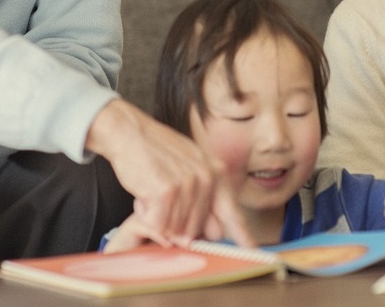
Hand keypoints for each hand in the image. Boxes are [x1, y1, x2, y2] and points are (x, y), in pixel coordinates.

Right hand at [85, 99, 254, 248]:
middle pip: (197, 229)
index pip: (233, 213)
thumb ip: (203, 197)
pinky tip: (144, 196)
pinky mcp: (167, 192)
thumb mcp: (188, 167)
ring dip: (159, 219)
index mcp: (216, 173)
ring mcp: (188, 184)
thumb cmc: (155, 151)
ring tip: (152, 194)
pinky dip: (147, 216)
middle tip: (161, 202)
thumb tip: (215, 232)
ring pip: (176, 230)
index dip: (244, 237)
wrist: (129, 132)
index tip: (255, 253)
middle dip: (177, 226)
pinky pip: (159, 225)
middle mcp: (207, 178)